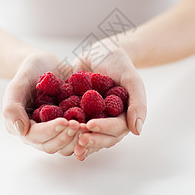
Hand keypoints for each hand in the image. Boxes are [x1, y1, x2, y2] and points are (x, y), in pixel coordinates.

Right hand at [2, 52, 80, 155]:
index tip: (65, 121)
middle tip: (80, 124)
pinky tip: (96, 125)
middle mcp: (39, 134)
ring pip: (66, 146)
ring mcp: (55, 133)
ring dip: (77, 139)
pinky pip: (78, 138)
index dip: (51, 131)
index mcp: (23, 127)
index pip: (36, 136)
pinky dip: (86, 135)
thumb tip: (20, 131)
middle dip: (66, 137)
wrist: (46, 64)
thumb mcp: (17, 84)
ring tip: (88, 125)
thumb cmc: (29, 72)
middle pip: (52, 146)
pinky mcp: (69, 128)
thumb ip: (12, 106)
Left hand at [73, 40, 146, 159]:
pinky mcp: (79, 115)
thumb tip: (137, 131)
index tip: (90, 125)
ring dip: (80, 142)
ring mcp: (94, 119)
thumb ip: (137, 102)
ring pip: (89, 137)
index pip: (117, 128)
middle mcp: (110, 121)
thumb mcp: (130, 78)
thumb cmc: (118, 63)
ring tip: (68, 142)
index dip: (105, 129)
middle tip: (79, 140)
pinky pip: (74, 128)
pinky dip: (67, 134)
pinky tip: (57, 135)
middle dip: (92, 140)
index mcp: (125, 115)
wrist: (99, 52)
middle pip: (103, 138)